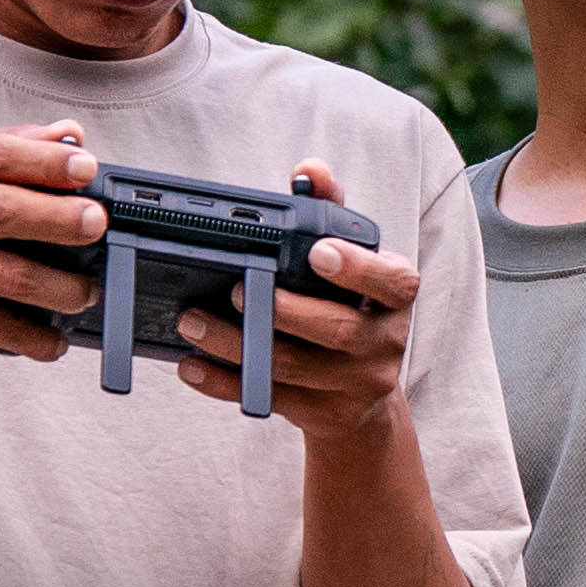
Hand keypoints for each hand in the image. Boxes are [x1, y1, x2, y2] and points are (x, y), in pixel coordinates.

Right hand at [0, 123, 104, 366]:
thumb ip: (8, 149)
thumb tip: (71, 133)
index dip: (45, 159)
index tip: (87, 165)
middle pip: (4, 209)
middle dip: (61, 218)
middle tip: (97, 224)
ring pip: (11, 275)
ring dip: (61, 288)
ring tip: (87, 291)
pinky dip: (36, 337)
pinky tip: (55, 339)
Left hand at [174, 158, 418, 444]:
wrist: (361, 395)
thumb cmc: (346, 307)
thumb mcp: (349, 261)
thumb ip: (329, 211)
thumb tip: (309, 170)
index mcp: (394, 297)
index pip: (392, 282)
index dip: (357, 268)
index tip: (317, 252)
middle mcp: (384, 342)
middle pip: (337, 331)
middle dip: (285, 311)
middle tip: (235, 291)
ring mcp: (356, 385)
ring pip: (293, 368)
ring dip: (237, 345)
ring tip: (192, 320)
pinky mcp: (323, 416)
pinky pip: (269, 400)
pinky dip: (225, 383)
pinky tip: (191, 365)